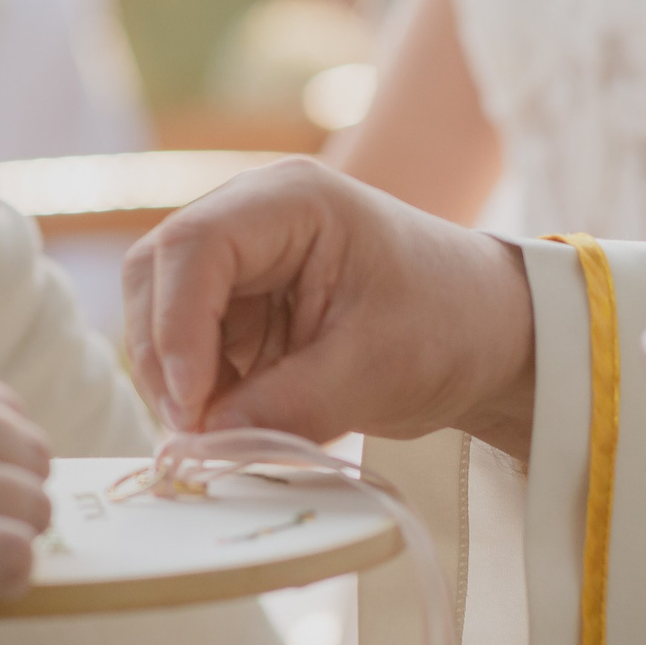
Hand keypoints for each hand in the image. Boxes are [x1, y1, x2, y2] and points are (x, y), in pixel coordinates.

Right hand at [124, 160, 538, 455]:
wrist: (487, 333)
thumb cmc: (448, 325)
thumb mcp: (376, 371)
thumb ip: (288, 406)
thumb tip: (205, 443)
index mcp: (292, 201)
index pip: (196, 247)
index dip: (176, 326)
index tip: (191, 403)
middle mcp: (253, 215)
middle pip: (158, 272)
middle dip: (163, 356)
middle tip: (194, 432)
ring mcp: (241, 259)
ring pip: (159, 311)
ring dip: (175, 377)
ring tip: (218, 435)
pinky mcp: (239, 303)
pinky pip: (186, 344)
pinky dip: (197, 389)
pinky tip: (231, 424)